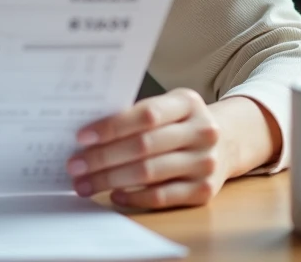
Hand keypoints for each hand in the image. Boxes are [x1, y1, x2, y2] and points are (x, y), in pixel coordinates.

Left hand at [66, 88, 226, 209]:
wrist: (227, 142)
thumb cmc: (181, 123)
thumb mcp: (168, 107)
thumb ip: (136, 115)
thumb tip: (88, 134)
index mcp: (187, 103)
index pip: (146, 114)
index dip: (112, 126)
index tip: (81, 137)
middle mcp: (202, 131)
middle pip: (144, 146)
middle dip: (102, 157)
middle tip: (74, 165)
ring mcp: (205, 162)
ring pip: (149, 173)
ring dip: (110, 179)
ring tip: (84, 183)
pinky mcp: (204, 190)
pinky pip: (162, 197)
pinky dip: (134, 196)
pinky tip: (114, 194)